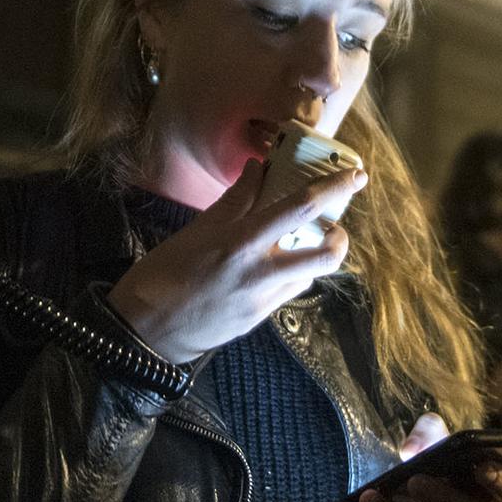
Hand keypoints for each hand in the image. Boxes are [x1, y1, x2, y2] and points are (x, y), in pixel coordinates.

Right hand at [106, 162, 365, 364]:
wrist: (145, 333)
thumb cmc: (162, 274)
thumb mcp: (196, 230)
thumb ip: (234, 200)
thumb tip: (259, 169)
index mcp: (240, 243)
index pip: (299, 210)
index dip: (333, 190)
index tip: (355, 176)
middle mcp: (259, 274)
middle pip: (325, 256)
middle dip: (340, 238)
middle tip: (335, 224)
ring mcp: (262, 301)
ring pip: (310, 276)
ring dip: (317, 258)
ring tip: (305, 244)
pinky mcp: (258, 320)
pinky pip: (288, 292)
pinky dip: (292, 273)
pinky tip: (276, 264)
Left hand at [358, 415, 501, 501]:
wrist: (408, 489)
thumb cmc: (435, 465)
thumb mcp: (436, 442)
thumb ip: (429, 431)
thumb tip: (411, 450)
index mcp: (491, 492)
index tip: (482, 466)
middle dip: (444, 498)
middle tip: (415, 480)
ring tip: (374, 494)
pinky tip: (367, 500)